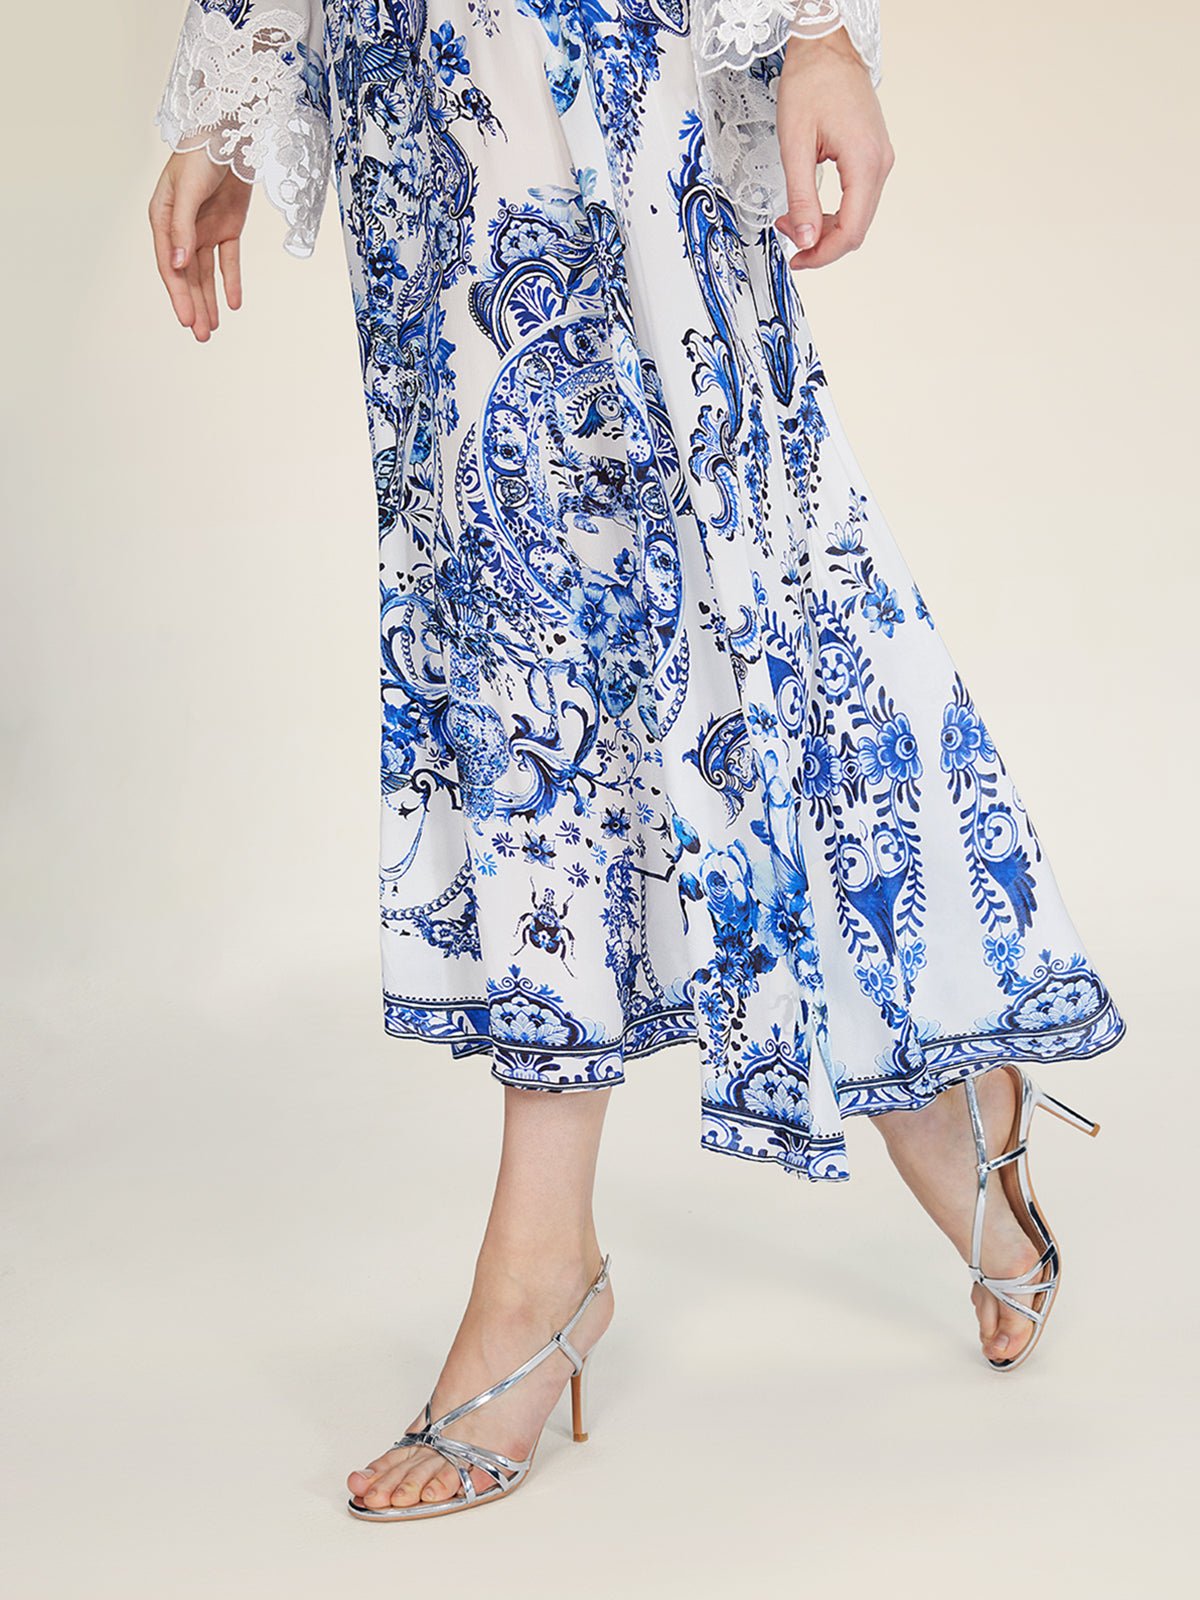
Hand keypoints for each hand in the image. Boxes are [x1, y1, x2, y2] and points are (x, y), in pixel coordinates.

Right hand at [148, 151, 252, 340]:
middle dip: (194, 306)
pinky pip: (228, 260)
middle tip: (201, 336)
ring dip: (209, 300)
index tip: (187, 319)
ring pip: (206, 273)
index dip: (178, 294)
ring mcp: (204, 229)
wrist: (230, 134)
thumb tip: (177, 264)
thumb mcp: (187, 192)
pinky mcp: (227, 227)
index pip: (169, 265)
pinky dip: (231, 281)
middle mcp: (181, 229)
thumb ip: (182, 228)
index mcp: (163, 219)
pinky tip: (233, 303)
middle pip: (187, 275)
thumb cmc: (199, 156)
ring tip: (213, 329)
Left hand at [774, 28, 894, 269]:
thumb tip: (804, 239)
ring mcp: (880, 159)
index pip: (851, 230)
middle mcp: (880, 163)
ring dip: (825, 227)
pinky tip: (809, 206)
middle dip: (821, 242)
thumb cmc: (811, 83)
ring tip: (792, 218)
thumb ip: (801, 197)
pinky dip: (834, 211)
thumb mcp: (795, 144)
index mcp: (865, 162)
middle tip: (787, 237)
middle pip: (857, 228)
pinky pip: (857, 197)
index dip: (822, 254)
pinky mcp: (873, 155)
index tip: (797, 259)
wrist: (827, 47)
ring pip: (857, 215)